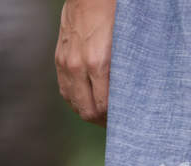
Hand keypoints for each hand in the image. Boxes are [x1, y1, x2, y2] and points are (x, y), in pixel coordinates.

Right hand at [55, 0, 116, 124]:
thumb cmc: (114, 15)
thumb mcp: (126, 45)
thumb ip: (126, 72)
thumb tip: (131, 99)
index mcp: (97, 63)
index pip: (103, 107)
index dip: (114, 120)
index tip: (125, 124)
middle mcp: (77, 66)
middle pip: (86, 110)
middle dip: (101, 122)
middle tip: (115, 125)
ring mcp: (65, 62)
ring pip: (73, 102)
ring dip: (87, 112)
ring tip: (103, 116)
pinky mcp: (59, 58)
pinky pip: (64, 89)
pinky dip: (76, 99)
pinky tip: (88, 101)